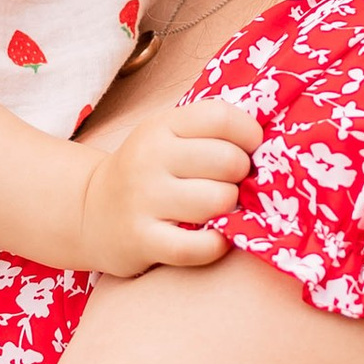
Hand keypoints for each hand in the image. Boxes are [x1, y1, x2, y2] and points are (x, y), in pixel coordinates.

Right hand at [76, 99, 261, 275]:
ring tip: (217, 210)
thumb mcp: (168, 137)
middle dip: (241, 177)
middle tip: (229, 185)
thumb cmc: (149, 173)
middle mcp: (150, 158)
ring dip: (229, 210)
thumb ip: (210, 131)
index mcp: (162, 127)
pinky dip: (217, 245)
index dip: (249, 135)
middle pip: (228, 161)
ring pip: (219, 201)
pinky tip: (214, 238)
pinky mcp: (142, 240)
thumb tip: (271, 142)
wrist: (92, 212)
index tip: (247, 151)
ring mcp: (143, 200)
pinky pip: (199, 246)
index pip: (222, 117)